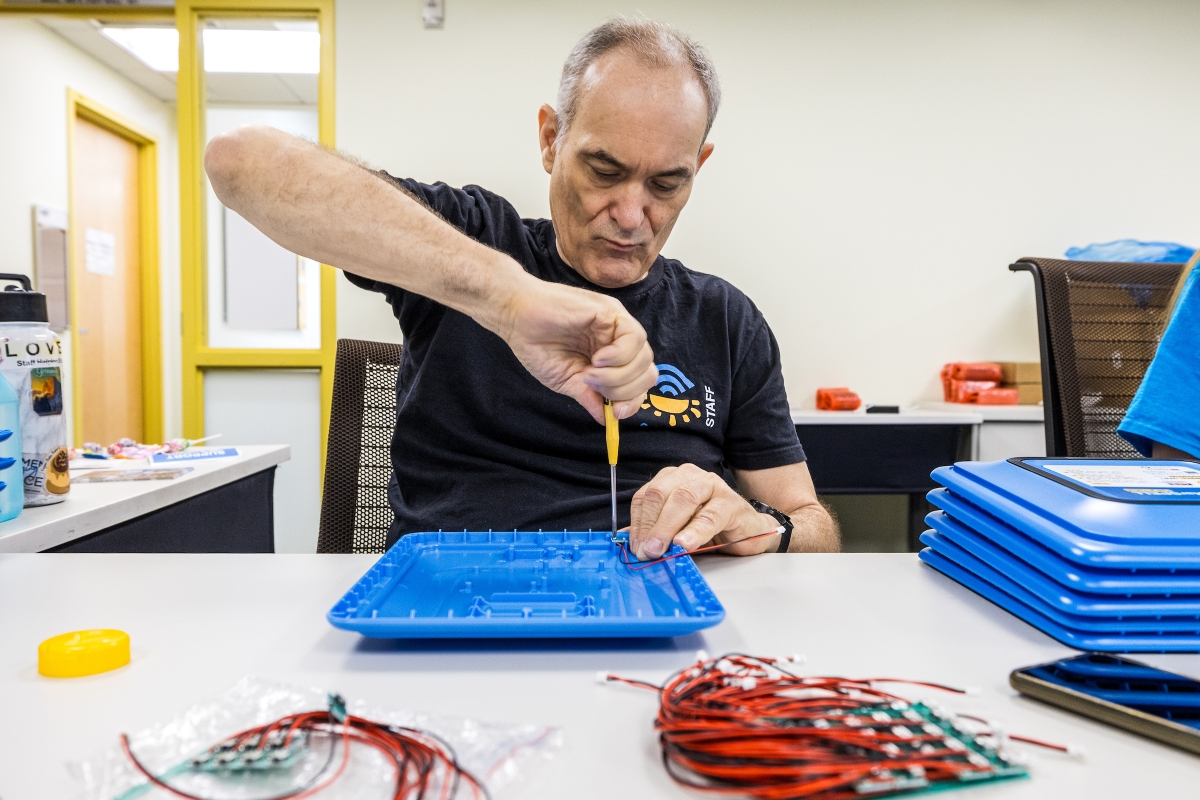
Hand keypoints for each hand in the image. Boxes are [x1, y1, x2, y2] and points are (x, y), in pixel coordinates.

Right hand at [499, 277, 656, 423]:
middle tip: (596, 387)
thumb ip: (589, 396)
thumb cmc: (536, 345)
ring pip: (644, 357)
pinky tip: (597, 359)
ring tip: (590, 373)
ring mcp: (616, 325)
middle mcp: (618, 341)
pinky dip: (619, 355)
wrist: (516, 318)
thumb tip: (605, 420)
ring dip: (617, 374)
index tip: (615, 412)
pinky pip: (634, 337)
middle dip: (626, 390)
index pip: (638, 382)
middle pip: (647, 372)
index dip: (633, 400)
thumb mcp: (566, 381)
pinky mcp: (611, 311)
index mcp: (610, 358)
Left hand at [629, 464, 782, 559]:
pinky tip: (685, 544)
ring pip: (683, 499)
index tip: (635, 547)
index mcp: (671, 479)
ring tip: (661, 549)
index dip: (637, 523)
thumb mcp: (676, 529)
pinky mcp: (730, 501)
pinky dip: (694, 532)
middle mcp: (689, 477)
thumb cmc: (710, 529)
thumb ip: (653, 531)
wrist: (748, 532)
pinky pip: (709, 516)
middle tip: (646, 551)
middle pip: (660, 495)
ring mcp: (711, 485)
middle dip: (650, 525)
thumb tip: (626, 540)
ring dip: (668, 527)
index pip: (646, 497)